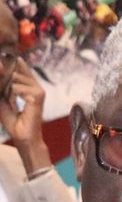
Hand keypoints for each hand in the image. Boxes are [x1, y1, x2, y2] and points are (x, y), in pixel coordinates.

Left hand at [0, 58, 49, 173]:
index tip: (6, 63)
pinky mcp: (38, 97)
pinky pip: (17, 87)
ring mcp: (38, 91)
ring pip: (15, 78)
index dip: (11, 65)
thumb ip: (1, 86)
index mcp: (29, 86)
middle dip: (4, 79)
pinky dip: (11, 95)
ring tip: (11, 101)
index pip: (19, 67)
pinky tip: (15, 102)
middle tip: (7, 97)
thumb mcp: (2, 100)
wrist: (22, 138)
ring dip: (7, 90)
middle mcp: (35, 86)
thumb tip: (0, 69)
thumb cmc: (14, 122)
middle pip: (15, 70)